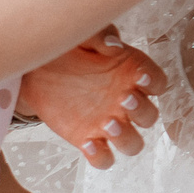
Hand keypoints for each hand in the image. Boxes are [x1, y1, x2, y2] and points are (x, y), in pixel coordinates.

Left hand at [16, 29, 169, 169]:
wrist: (36, 69)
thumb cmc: (67, 48)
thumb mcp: (83, 34)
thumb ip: (101, 34)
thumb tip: (113, 45)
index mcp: (131, 74)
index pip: (157, 83)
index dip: (154, 82)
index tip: (140, 77)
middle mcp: (125, 101)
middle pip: (149, 117)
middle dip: (141, 111)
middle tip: (123, 99)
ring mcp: (108, 124)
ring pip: (133, 144)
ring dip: (126, 138)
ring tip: (106, 123)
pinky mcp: (87, 139)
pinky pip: (103, 158)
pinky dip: (100, 156)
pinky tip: (87, 143)